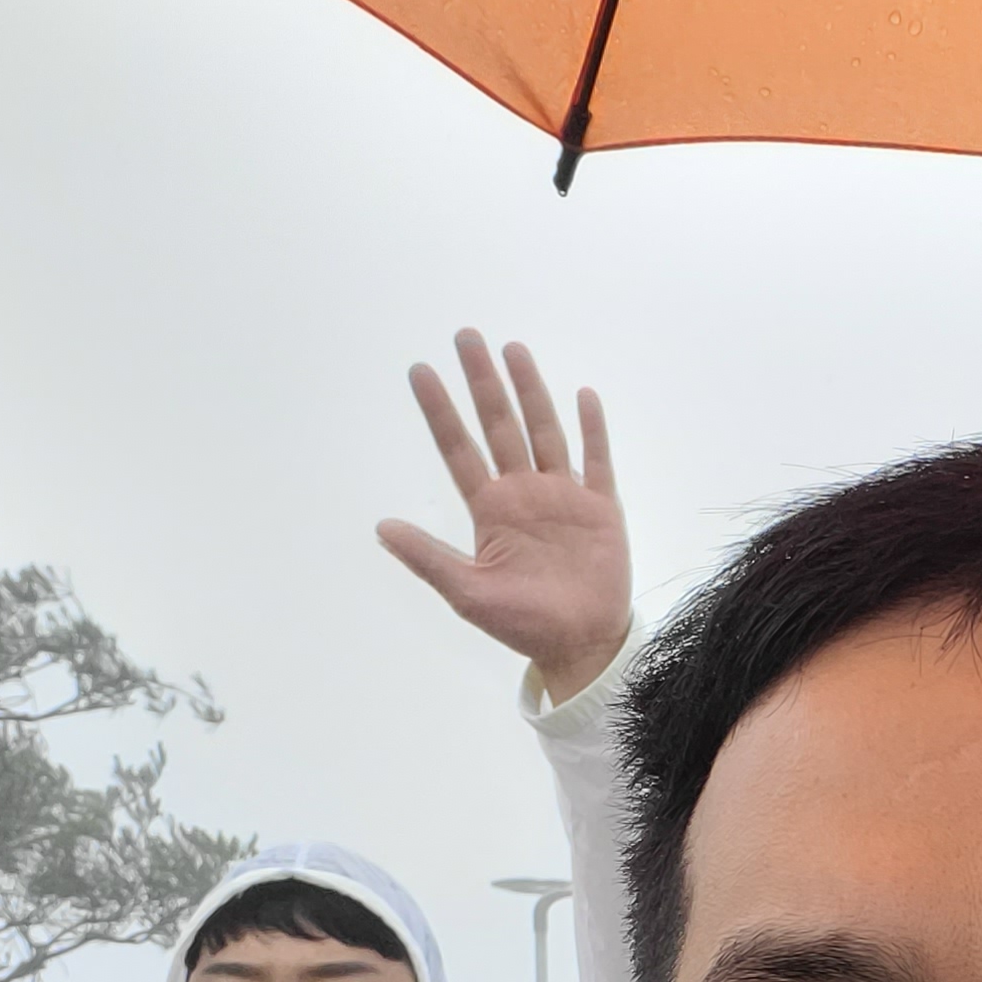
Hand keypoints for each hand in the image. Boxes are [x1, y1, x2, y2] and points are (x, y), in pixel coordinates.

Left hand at [376, 334, 632, 700]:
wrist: (580, 645)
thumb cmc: (523, 624)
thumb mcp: (468, 593)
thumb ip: (429, 558)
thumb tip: (381, 527)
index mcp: (491, 510)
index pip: (459, 449)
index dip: (440, 411)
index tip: (420, 371)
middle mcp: (524, 492)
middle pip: (500, 425)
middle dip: (482, 382)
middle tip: (465, 336)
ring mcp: (563, 496)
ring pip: (544, 431)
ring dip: (531, 390)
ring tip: (513, 349)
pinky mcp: (600, 508)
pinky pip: (596, 460)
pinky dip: (591, 429)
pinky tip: (581, 395)